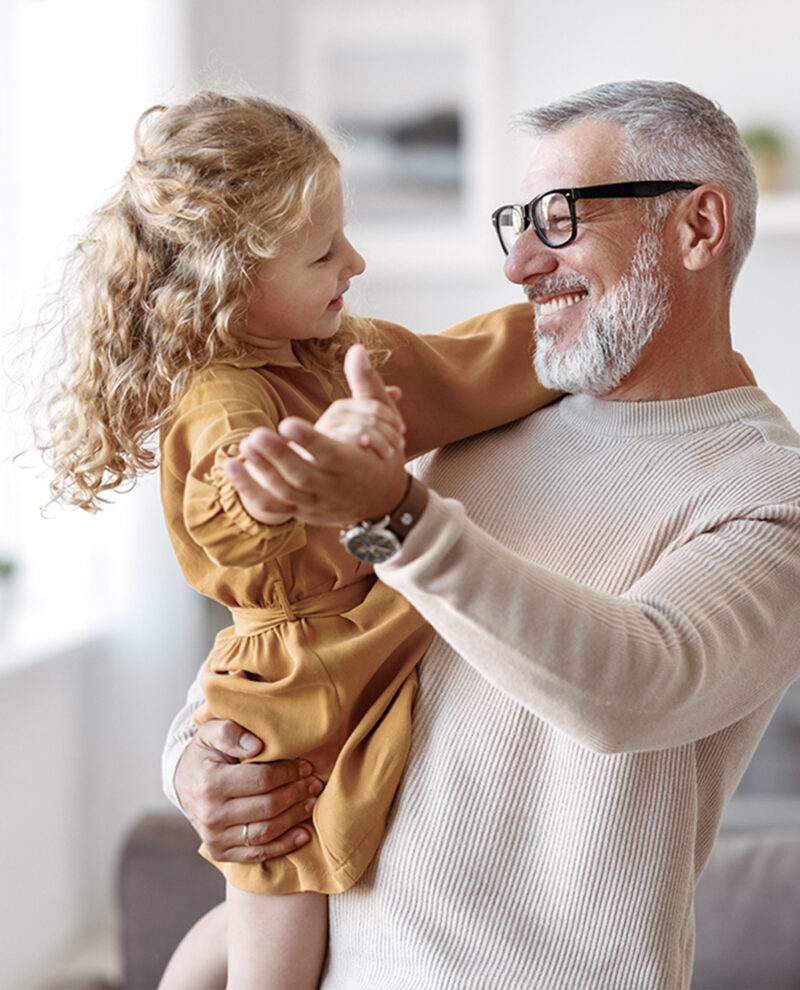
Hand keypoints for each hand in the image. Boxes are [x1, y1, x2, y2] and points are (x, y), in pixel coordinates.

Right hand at [174, 719, 322, 862]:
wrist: (184, 782)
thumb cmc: (205, 754)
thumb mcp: (212, 732)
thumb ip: (231, 732)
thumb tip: (256, 745)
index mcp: (210, 783)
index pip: (261, 780)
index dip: (288, 773)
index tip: (304, 766)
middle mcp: (210, 815)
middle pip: (267, 807)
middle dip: (296, 794)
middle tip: (314, 784)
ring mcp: (214, 837)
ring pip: (266, 832)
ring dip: (294, 818)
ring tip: (311, 803)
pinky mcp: (219, 852)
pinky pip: (257, 853)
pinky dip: (283, 846)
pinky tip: (302, 834)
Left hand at [225, 346, 410, 526]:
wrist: (383, 501)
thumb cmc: (383, 454)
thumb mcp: (385, 421)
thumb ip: (367, 385)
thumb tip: (357, 349)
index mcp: (357, 465)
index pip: (331, 455)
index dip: (310, 441)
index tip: (286, 422)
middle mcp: (336, 489)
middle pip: (303, 477)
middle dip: (278, 457)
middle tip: (255, 434)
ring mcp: (317, 504)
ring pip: (286, 494)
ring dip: (262, 472)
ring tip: (243, 444)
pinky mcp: (302, 512)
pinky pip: (273, 507)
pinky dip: (249, 491)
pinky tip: (231, 466)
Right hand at [314, 389, 404, 458]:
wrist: (330, 481)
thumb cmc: (352, 452)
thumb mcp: (368, 429)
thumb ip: (379, 409)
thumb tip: (397, 391)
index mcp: (344, 408)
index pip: (373, 405)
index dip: (391, 417)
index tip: (402, 429)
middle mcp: (333, 416)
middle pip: (368, 417)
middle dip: (388, 431)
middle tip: (399, 445)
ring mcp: (325, 432)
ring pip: (359, 428)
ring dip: (379, 440)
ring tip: (389, 453)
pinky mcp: (320, 449)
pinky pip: (343, 441)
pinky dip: (359, 443)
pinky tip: (368, 450)